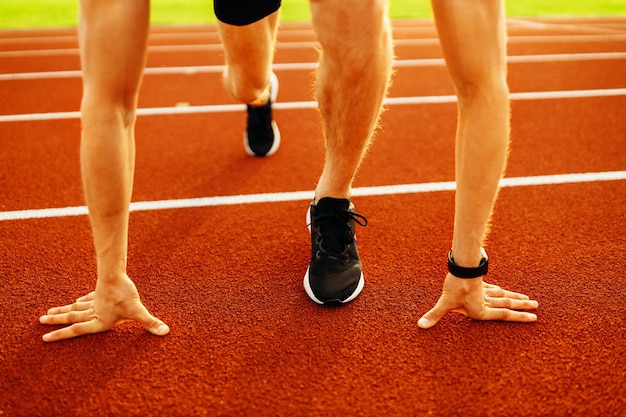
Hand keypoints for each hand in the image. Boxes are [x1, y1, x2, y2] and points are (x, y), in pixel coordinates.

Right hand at [39, 274, 168, 341]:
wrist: (115, 275)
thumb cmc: (125, 296)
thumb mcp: (138, 311)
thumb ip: (150, 323)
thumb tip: (165, 332)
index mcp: (98, 321)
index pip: (77, 330)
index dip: (61, 335)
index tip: (45, 337)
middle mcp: (93, 312)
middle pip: (71, 317)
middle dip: (57, 322)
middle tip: (40, 323)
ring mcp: (93, 302)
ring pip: (75, 308)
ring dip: (63, 311)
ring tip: (48, 314)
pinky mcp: (97, 292)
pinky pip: (85, 299)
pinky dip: (78, 301)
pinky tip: (75, 301)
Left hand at [418, 273, 537, 328]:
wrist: (460, 267)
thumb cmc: (454, 287)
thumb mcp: (444, 303)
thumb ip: (434, 315)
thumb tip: (420, 325)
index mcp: (481, 310)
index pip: (503, 315)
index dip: (519, 317)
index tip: (533, 317)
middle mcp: (486, 301)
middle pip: (507, 304)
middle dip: (521, 307)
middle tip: (536, 308)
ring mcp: (485, 291)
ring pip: (503, 295)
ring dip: (515, 298)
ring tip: (528, 299)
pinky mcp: (480, 283)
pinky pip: (494, 288)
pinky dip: (501, 291)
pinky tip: (504, 291)